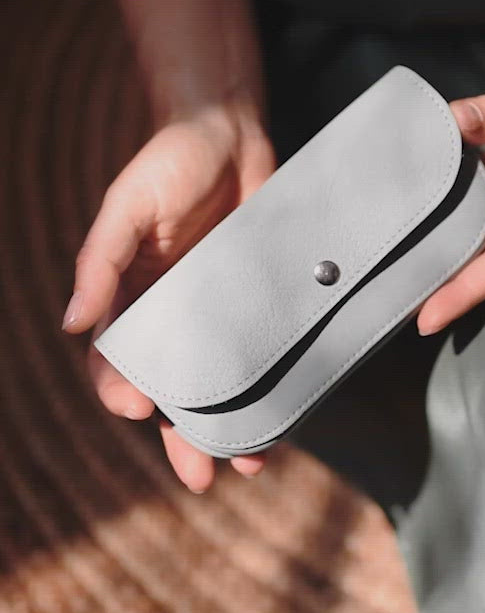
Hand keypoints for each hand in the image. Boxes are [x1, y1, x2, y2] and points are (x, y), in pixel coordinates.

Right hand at [63, 112, 275, 491]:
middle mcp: (179, 311)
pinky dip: (272, 382)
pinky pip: (263, 347)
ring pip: (225, 378)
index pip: (122, 360)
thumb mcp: (128, 207)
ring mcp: (222, 308)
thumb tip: (70, 322)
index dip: (124, 390)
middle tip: (202, 478)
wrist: (232, 134)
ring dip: (234, 423)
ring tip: (252, 463)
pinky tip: (286, 412)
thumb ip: (102, 261)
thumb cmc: (169, 162)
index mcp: (137, 296)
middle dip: (184, 435)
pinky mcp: (260, 297)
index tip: (139, 412)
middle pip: (177, 386)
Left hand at [417, 54, 484, 334]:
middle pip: (481, 261)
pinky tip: (411, 206)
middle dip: (442, 287)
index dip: (464, 293)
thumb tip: (450, 120)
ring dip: (438, 249)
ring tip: (394, 267)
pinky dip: (442, 206)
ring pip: (472, 233)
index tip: (429, 320)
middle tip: (395, 303)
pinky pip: (469, 199)